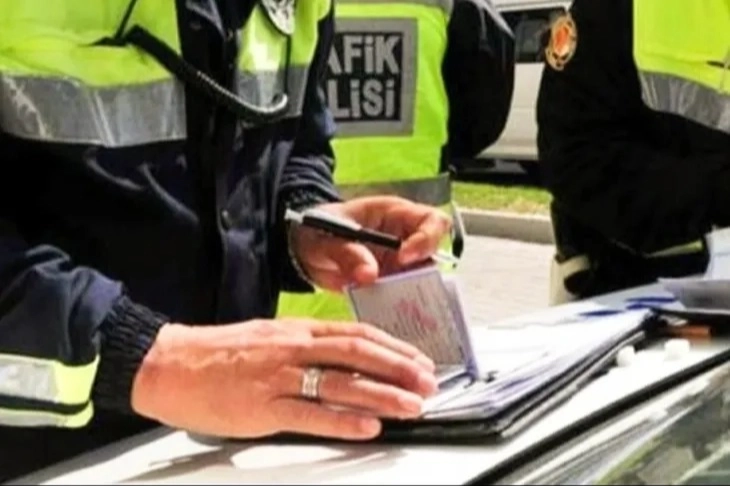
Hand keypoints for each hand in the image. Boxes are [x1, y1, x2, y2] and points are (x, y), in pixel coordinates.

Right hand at [132, 319, 437, 440]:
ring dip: (382, 395)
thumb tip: (342, 362)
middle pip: (357, 354)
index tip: (418, 360)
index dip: (392, 347)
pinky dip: (343, 421)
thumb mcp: (268, 338)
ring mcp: (278, 377)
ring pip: (341, 382)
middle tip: (428, 382)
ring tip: (412, 405)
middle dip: (398, 368)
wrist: (169, 363)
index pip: (356, 334)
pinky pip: (309, 414)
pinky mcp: (262, 407)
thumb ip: (305, 347)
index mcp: (295, 331)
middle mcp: (293, 348)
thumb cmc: (218, 352)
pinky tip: (369, 426)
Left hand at [291, 196, 451, 290]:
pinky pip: (404, 296)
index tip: (404, 257)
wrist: (303, 250)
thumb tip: (369, 274)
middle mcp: (404, 237)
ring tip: (395, 305)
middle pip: (435, 252)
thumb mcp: (325, 238)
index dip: (426, 238)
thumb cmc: (317, 230)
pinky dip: (399, 306)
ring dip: (413, 292)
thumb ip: (346, 253)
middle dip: (424, 271)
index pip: (431, 220)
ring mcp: (399, 262)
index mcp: (393, 214)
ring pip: (423, 278)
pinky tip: (387, 314)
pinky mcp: (390, 283)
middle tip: (402, 285)